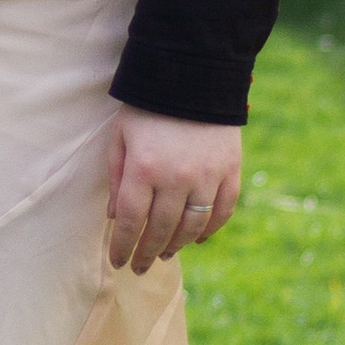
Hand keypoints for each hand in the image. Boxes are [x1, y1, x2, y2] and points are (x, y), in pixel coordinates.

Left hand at [107, 112, 241, 273]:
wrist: (193, 77)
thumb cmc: (147, 108)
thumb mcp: (120, 136)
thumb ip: (116, 177)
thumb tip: (114, 217)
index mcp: (143, 169)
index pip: (129, 220)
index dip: (122, 245)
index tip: (117, 261)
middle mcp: (176, 178)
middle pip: (160, 229)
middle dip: (147, 253)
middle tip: (139, 267)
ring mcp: (207, 176)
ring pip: (192, 225)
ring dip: (176, 245)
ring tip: (164, 254)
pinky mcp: (230, 171)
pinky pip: (222, 210)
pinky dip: (209, 229)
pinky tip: (196, 239)